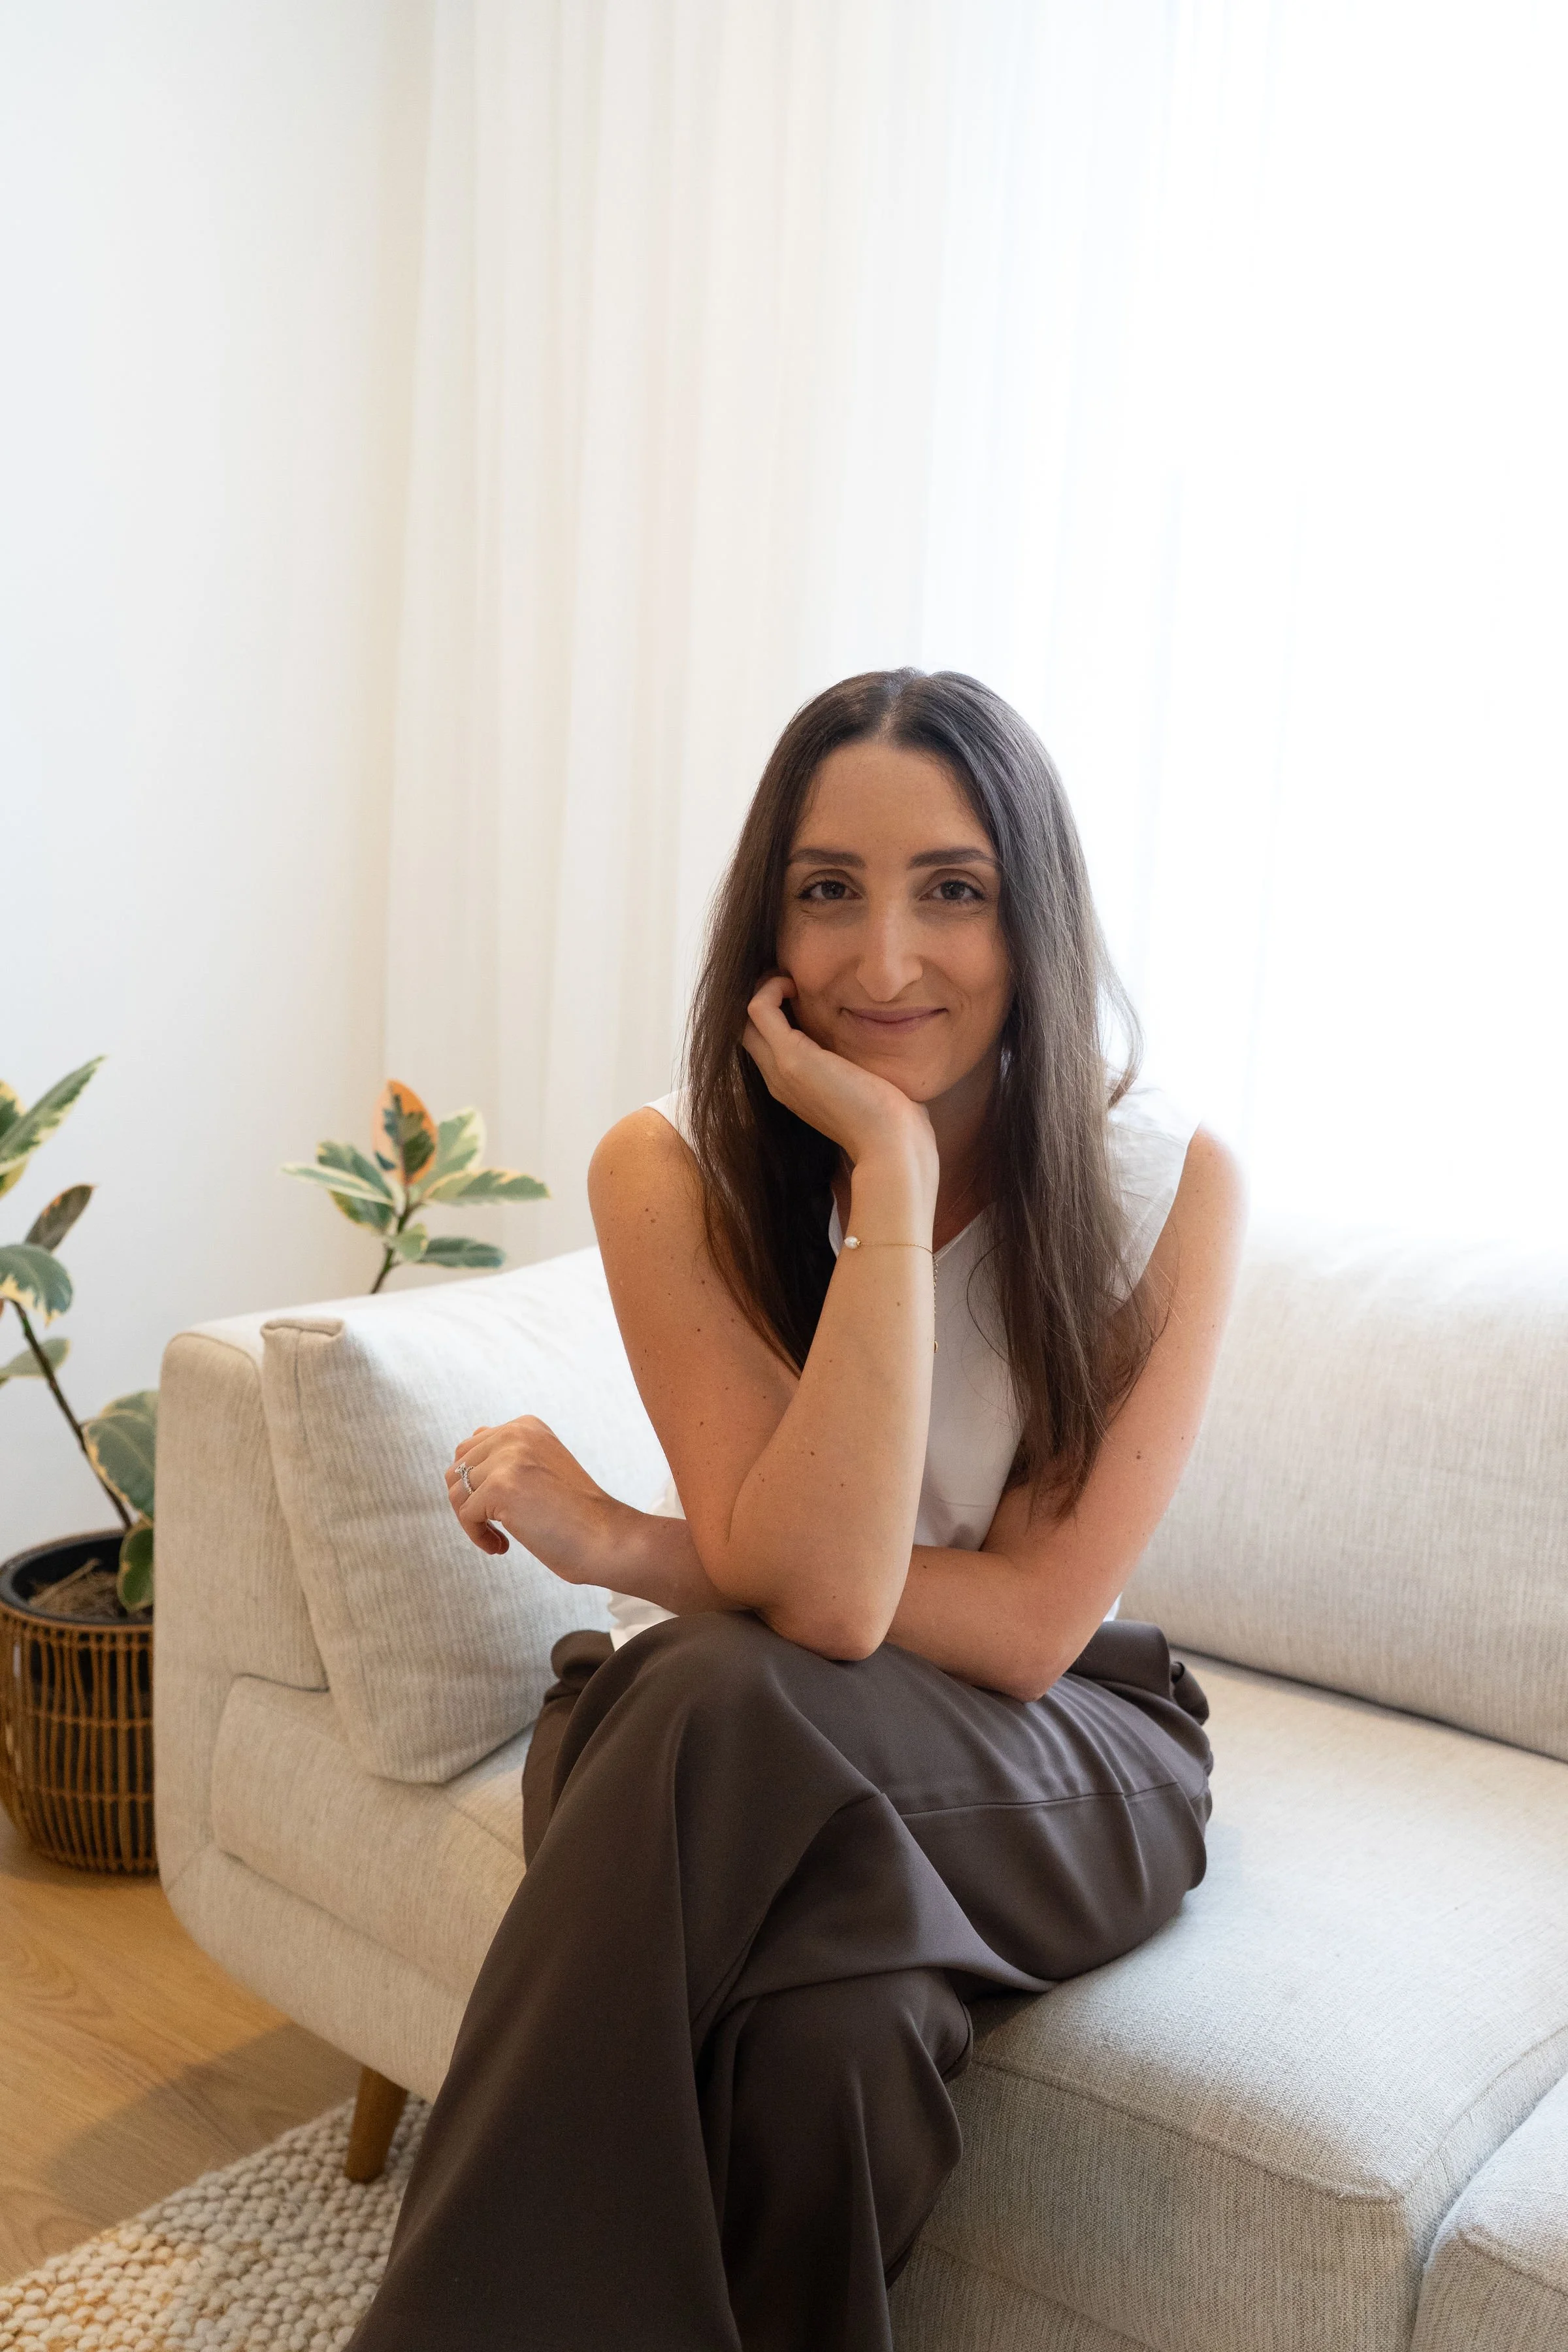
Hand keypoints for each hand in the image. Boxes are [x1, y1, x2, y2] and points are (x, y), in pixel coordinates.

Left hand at [446, 1417, 623, 1582]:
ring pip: (456, 1492)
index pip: (471, 1448)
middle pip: (457, 1468)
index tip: (501, 1507)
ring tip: (500, 1538)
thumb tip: (463, 1454)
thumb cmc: (575, 1514)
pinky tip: (503, 1547)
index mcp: (526, 1426)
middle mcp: (516, 1433)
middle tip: (495, 1524)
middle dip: (468, 1500)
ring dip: (472, 1520)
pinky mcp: (500, 1487)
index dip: (477, 1484)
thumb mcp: (540, 1467)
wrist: (606, 1537)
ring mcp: (508, 1458)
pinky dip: (478, 1537)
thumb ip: (506, 1454)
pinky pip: (466, 1516)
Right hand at [742, 974, 936, 1174]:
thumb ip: (859, 1068)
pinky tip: (796, 984)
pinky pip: (758, 1009)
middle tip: (793, 981)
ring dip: (764, 989)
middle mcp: (779, 1080)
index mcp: (795, 1088)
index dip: (777, 1013)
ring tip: (792, 979)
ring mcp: (781, 1069)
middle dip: (765, 998)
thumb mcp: (868, 1087)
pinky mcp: (791, 1057)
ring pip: (747, 1018)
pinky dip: (769, 988)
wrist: (891, 1145)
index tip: (803, 994)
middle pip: (749, 1030)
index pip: (766, 1045)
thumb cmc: (891, 1122)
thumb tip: (876, 1051)